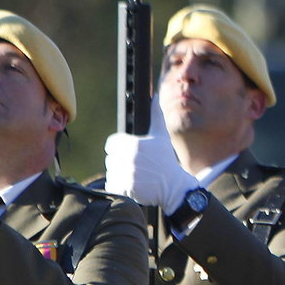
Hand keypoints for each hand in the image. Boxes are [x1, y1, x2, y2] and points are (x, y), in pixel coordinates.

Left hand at [104, 98, 197, 213]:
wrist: (173, 187)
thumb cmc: (166, 160)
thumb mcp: (161, 136)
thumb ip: (155, 115)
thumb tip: (154, 95)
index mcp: (132, 144)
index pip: (112, 144)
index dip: (120, 148)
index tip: (132, 154)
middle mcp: (126, 159)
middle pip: (111, 159)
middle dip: (121, 162)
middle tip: (138, 167)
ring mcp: (124, 175)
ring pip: (111, 172)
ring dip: (120, 175)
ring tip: (137, 176)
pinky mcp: (124, 189)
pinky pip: (113, 185)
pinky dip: (120, 187)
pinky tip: (134, 185)